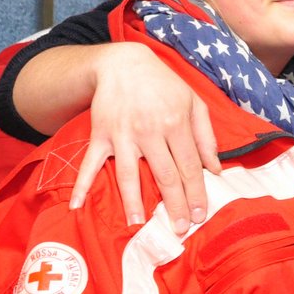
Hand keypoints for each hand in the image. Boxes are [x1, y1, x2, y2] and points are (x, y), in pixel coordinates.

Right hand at [69, 42, 220, 232]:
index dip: (195, 193)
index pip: (189, 166)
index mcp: (176, 124)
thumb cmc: (165, 85)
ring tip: (139, 225)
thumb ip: (206, 136)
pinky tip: (77, 206)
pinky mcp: (101, 135)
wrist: (125, 64)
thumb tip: (216, 169)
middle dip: (173, 204)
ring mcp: (123, 135)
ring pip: (128, 174)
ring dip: (133, 201)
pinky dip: (82, 184)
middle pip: (164, 174)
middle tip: (178, 230)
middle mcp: (150, 132)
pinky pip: (90, 163)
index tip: (199, 215)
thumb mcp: (194, 103)